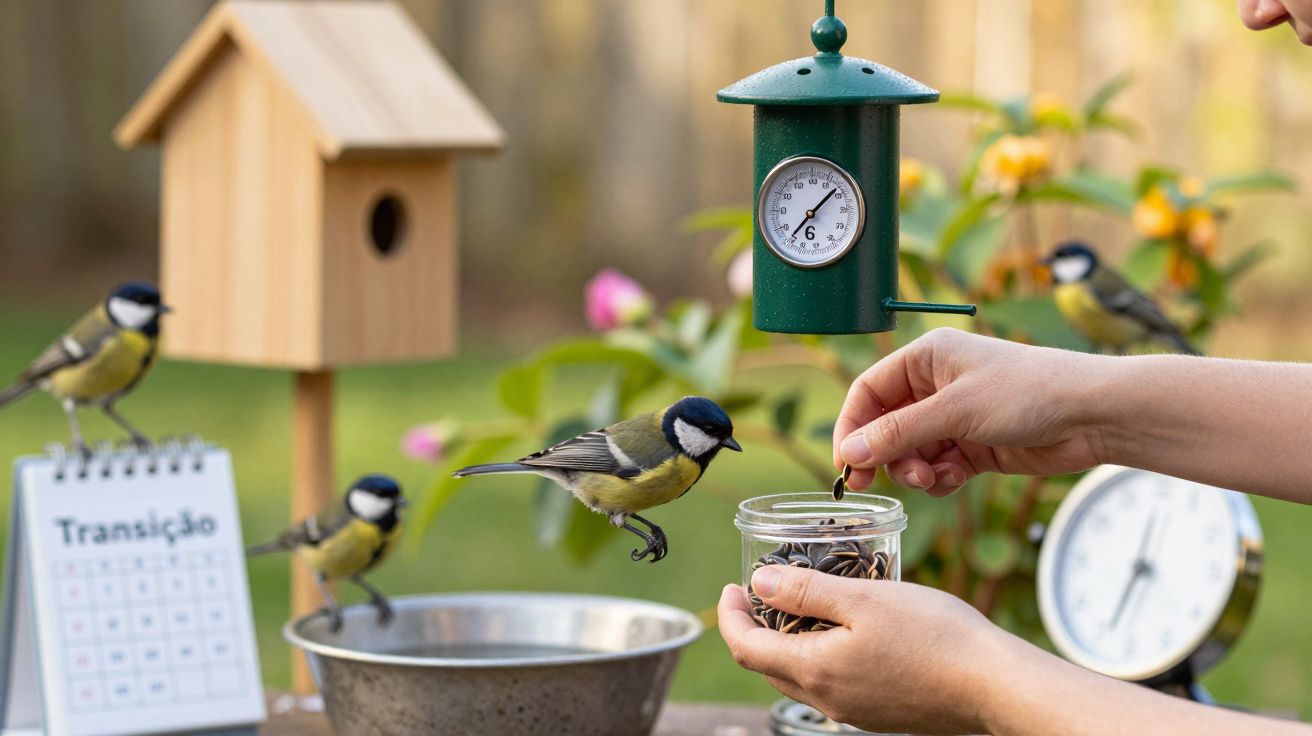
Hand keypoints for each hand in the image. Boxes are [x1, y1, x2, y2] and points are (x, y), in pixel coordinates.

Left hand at [718, 566, 1005, 733]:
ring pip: (800, 677)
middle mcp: (828, 700)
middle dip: (754, 628)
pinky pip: (833, 685)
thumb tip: (758, 584)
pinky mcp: (879, 713)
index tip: (732, 586)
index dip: (729, 616)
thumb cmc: (935, 636)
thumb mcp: (864, 598)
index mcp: (816, 671)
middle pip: (768, 666)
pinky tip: (845, 630)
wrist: (994, 685)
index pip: (744, 648)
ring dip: (787, 643)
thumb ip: (807, 591)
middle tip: (761, 591)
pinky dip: (820, 656)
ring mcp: (854, 711)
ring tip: (802, 604)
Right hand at [833, 328, 1108, 494]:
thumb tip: (849, 453)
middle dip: (885, 455)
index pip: (868, 392)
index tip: (845, 463)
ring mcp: (955, 417)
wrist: (1091, 415)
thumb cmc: (1028, 393)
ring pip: (910, 452)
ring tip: (933, 477)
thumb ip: (898, 434)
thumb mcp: (954, 411)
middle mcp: (936, 385)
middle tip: (876, 482)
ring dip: (914, 470)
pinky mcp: (975, 445)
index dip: (852, 427)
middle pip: (885, 426)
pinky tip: (958, 478)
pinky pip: (938, 467)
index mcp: (926, 358)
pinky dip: (941, 478)